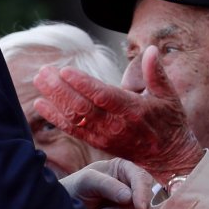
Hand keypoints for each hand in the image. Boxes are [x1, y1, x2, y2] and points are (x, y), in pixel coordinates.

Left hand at [34, 45, 204, 183]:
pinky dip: (55, 117)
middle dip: (60, 89)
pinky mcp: (98, 143)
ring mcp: (105, 136)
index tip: (65, 70)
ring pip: (74, 118)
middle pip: (82, 107)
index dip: (83, 84)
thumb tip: (149, 50)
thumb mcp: (169, 96)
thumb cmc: (169, 123)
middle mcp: (116, 125)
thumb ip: (156, 73)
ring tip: (39, 81)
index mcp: (133, 110)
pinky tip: (40, 104)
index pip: (103, 96)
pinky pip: (73, 130)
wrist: (168, 158)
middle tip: (43, 71)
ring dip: (54, 99)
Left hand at [59, 159, 154, 208]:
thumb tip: (129, 197)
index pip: (143, 180)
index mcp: (125, 170)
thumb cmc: (76, 189)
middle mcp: (134, 186)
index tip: (138, 208)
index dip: (143, 194)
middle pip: (144, 204)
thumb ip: (106, 185)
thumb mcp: (86, 181)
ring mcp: (136, 205)